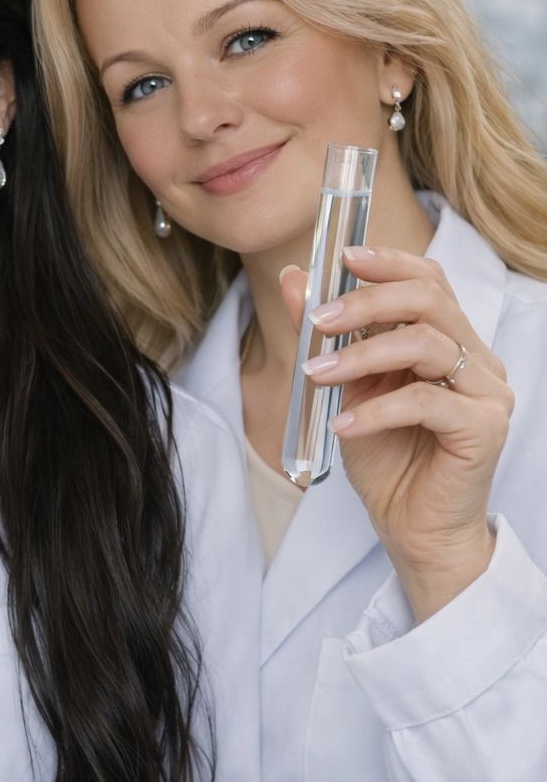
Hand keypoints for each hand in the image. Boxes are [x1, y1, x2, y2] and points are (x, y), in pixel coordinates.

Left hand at [281, 246, 511, 621]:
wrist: (410, 524)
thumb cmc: (384, 454)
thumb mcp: (344, 385)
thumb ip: (324, 332)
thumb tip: (294, 278)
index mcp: (449, 340)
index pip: (430, 281)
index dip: (388, 263)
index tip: (342, 257)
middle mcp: (476, 358)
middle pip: (428, 302)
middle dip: (365, 303)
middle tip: (316, 322)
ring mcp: (487, 391)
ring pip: (427, 344)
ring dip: (361, 355)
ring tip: (316, 375)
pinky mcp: (485, 428)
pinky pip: (427, 402)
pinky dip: (375, 409)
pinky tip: (342, 424)